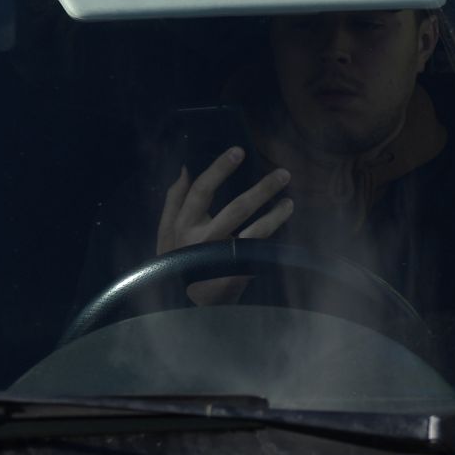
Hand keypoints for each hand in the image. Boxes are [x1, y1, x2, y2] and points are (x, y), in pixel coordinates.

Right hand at [156, 146, 296, 304]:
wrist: (183, 303)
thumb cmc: (176, 258)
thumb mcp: (165, 230)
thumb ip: (174, 199)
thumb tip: (186, 167)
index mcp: (183, 225)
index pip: (201, 190)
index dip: (219, 169)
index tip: (239, 151)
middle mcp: (202, 241)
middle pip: (236, 209)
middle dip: (262, 189)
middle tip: (283, 173)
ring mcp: (221, 260)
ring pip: (255, 233)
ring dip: (276, 215)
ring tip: (289, 201)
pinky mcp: (235, 276)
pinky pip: (260, 253)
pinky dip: (275, 239)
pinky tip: (282, 226)